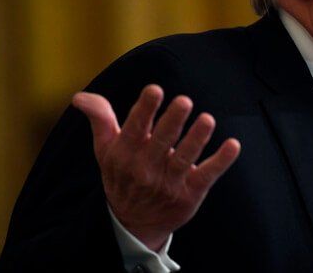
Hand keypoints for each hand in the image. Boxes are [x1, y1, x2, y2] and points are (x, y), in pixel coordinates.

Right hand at [73, 84, 240, 250]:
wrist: (133, 224)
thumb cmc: (122, 174)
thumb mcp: (106, 149)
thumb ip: (100, 119)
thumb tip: (79, 96)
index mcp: (126, 153)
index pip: (135, 128)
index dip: (145, 109)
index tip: (155, 89)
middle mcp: (146, 168)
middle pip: (162, 142)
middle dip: (173, 121)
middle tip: (185, 100)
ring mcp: (169, 182)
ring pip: (185, 158)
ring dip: (197, 139)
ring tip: (208, 119)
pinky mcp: (190, 193)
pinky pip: (207, 175)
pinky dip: (221, 161)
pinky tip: (233, 145)